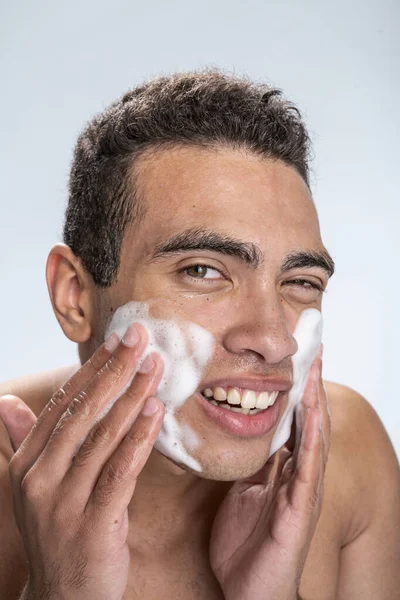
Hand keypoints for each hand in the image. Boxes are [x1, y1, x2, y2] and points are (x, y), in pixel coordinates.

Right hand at [0, 324, 163, 599]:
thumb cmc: (58, 532)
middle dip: (114, 371)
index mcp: (28, 464)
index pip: (61, 405)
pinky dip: (138, 439)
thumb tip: (7, 402)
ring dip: (131, 397)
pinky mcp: (93, 525)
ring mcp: (63, 503)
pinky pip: (119, 472)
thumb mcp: (36, 487)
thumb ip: (25, 441)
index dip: (91, 370)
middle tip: (140, 338)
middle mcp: (40, 479)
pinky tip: (155, 411)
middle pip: (82, 413)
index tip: (116, 340)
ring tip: (154, 366)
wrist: (63, 599)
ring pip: (101, 437)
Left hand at [209, 348, 329, 599]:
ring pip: (313, 437)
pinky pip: (307, 467)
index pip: (292, 421)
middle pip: (308, 422)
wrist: (249, 594)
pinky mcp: (299, 509)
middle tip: (313, 349)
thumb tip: (244, 436)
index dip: (296, 389)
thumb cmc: (246, 545)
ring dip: (315, 401)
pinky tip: (312, 413)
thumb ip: (251, 465)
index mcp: (282, 471)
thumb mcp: (242, 493)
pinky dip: (311, 437)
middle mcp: (297, 476)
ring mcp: (302, 492)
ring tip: (316, 368)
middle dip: (311, 385)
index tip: (296, 357)